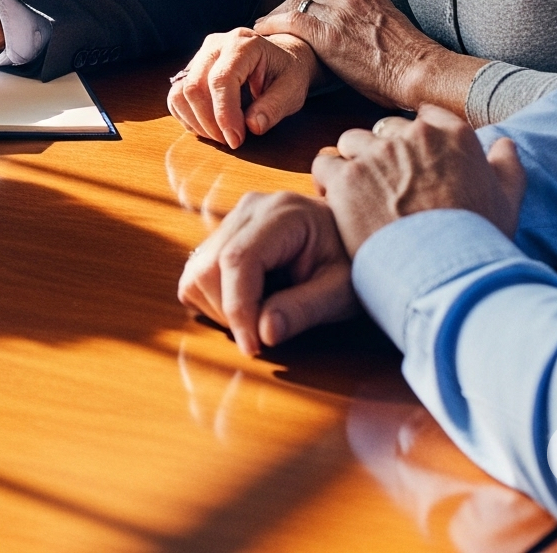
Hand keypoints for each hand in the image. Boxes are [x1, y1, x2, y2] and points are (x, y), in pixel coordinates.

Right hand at [168, 28, 318, 148]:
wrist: (281, 57)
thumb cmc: (287, 72)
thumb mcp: (292, 89)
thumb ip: (274, 107)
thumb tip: (252, 126)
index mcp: (242, 44)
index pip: (221, 79)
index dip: (224, 114)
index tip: (236, 140)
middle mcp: (215, 45)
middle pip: (194, 86)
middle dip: (209, 122)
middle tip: (231, 141)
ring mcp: (200, 55)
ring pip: (180, 91)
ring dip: (196, 121)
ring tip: (220, 135)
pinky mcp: (192, 69)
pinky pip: (176, 95)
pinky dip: (187, 117)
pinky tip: (209, 127)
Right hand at [178, 189, 359, 355]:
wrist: (357, 239)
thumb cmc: (355, 263)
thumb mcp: (342, 292)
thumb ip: (305, 309)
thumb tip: (263, 333)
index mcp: (282, 213)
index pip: (238, 259)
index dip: (238, 307)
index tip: (252, 347)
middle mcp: (250, 208)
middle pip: (211, 265)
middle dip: (229, 312)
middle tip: (263, 337)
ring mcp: (235, 216)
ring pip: (199, 269)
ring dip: (220, 306)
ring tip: (260, 317)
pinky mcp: (226, 232)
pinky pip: (198, 269)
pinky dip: (213, 297)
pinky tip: (248, 303)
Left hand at [254, 0, 471, 115]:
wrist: (423, 72)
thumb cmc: (414, 66)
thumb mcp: (394, 33)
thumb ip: (373, 27)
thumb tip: (363, 41)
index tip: (296, 7)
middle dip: (289, 2)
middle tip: (274, 15)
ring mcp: (341, 13)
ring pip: (297, 2)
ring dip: (277, 12)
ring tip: (265, 23)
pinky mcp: (330, 33)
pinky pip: (292, 20)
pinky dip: (274, 22)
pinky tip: (262, 29)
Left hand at [313, 104, 527, 254]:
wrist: (449, 277)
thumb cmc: (479, 241)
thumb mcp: (506, 202)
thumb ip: (506, 167)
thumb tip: (504, 143)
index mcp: (452, 135)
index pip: (426, 118)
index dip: (417, 143)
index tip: (417, 167)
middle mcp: (412, 136)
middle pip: (385, 131)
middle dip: (386, 156)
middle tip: (390, 191)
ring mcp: (377, 154)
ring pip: (352, 143)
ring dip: (355, 165)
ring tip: (363, 198)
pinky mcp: (346, 177)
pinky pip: (325, 165)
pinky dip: (328, 182)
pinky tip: (339, 204)